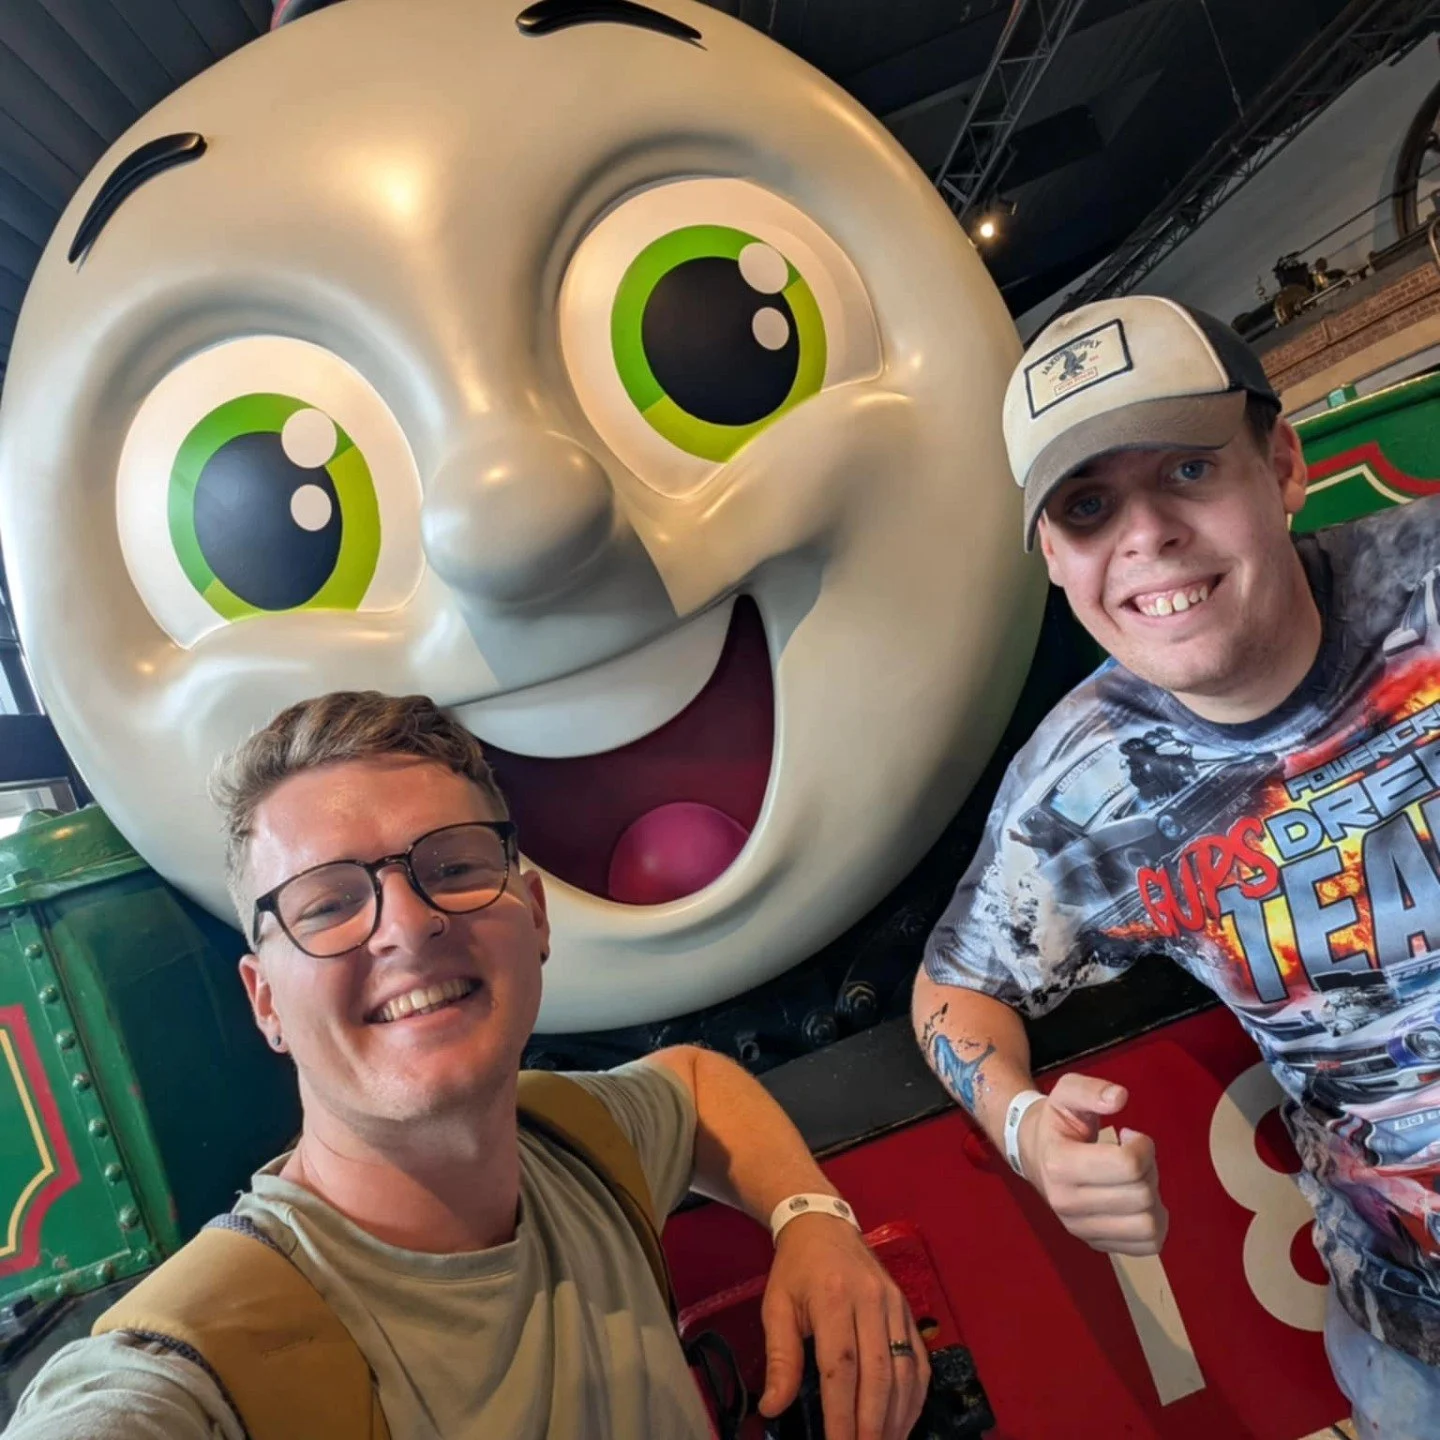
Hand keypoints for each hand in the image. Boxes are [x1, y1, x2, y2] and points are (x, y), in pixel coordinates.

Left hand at [758, 1213, 930, 1439]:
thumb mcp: (776, 1306)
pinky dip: (915, 1397)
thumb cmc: (796, 1269)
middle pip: (879, 1374)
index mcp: (834, 1297)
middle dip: (874, 1425)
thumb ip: (780, 1358)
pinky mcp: (908, 1309)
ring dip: (898, 1417)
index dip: (842, 1414)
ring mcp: (896, 1304)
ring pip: (905, 1371)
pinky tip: (904, 1421)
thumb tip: (773, 1408)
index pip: (841, 1367)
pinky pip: (919, 1360)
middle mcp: (872, 1300)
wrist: (823, 1224)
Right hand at [1017, 1073, 1167, 1255]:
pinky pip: (1147, 1246)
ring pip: (1148, 1226)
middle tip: (1132, 1157)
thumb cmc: (1056, 1123)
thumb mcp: (1066, 1093)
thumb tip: (1120, 1097)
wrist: (1034, 1154)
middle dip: (1148, 1170)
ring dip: (1153, 1199)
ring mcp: (1081, 1229)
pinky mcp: (1095, 1244)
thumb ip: (1091, 1090)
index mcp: (1059, 1165)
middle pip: (1142, 1195)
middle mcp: (1067, 1204)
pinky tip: (1137, 1203)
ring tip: (1135, 1181)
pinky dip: (1155, 1224)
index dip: (1142, 1145)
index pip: (1127, 1165)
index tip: (1129, 1135)